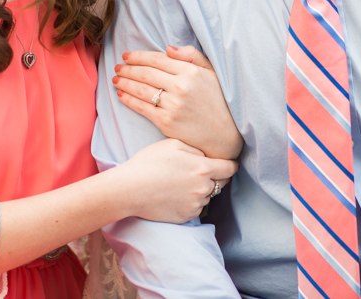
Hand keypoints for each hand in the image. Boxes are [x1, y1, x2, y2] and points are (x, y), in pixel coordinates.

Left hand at [113, 45, 243, 159]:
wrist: (225, 135)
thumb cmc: (218, 100)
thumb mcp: (211, 72)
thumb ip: (191, 55)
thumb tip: (167, 48)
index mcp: (190, 72)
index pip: (157, 59)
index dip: (138, 56)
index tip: (127, 56)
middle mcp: (180, 86)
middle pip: (145, 73)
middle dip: (127, 69)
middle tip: (118, 67)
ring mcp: (172, 105)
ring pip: (140, 89)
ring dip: (124, 82)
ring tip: (116, 79)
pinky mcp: (166, 122)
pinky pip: (142, 108)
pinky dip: (129, 100)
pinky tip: (121, 94)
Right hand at [114, 138, 237, 222]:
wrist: (130, 189)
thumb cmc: (149, 163)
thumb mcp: (173, 144)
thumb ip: (196, 149)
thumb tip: (208, 156)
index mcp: (203, 169)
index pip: (230, 168)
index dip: (231, 165)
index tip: (228, 164)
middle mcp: (203, 188)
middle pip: (221, 183)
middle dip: (215, 176)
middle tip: (198, 171)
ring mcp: (196, 205)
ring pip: (208, 195)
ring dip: (201, 189)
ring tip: (180, 183)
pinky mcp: (187, 217)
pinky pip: (196, 207)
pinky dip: (191, 201)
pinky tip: (175, 194)